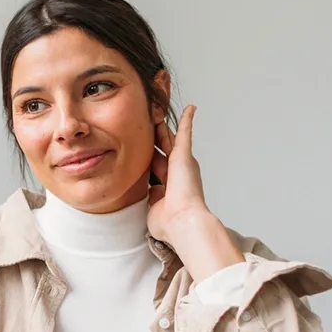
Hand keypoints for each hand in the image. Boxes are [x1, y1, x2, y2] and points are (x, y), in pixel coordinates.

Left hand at [146, 105, 242, 280]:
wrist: (181, 222)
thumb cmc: (168, 223)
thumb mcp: (154, 209)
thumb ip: (153, 200)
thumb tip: (152, 193)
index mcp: (169, 186)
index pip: (157, 167)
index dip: (149, 159)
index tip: (141, 151)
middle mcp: (178, 173)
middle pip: (163, 150)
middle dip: (156, 139)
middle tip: (149, 125)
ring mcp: (182, 163)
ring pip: (171, 139)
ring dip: (164, 127)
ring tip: (157, 112)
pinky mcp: (185, 156)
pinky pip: (186, 132)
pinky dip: (188, 120)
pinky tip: (191, 108)